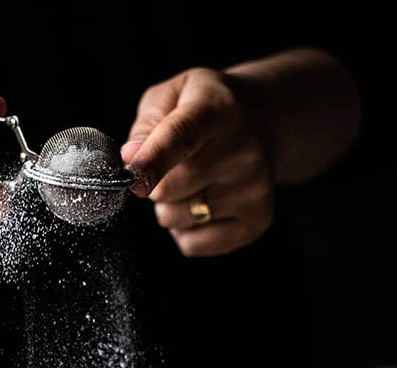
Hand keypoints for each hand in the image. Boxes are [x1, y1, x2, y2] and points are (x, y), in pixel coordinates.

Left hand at [121, 68, 272, 256]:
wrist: (265, 121)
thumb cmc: (206, 110)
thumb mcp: (173, 95)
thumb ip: (146, 123)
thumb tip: (131, 157)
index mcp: (217, 110)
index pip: (182, 137)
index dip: (154, 161)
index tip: (135, 179)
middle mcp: (243, 150)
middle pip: (167, 190)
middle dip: (154, 183)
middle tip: (175, 164)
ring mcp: (254, 189)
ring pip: (174, 219)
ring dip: (170, 206)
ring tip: (195, 180)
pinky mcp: (256, 221)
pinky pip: (191, 244)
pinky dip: (186, 230)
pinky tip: (206, 201)